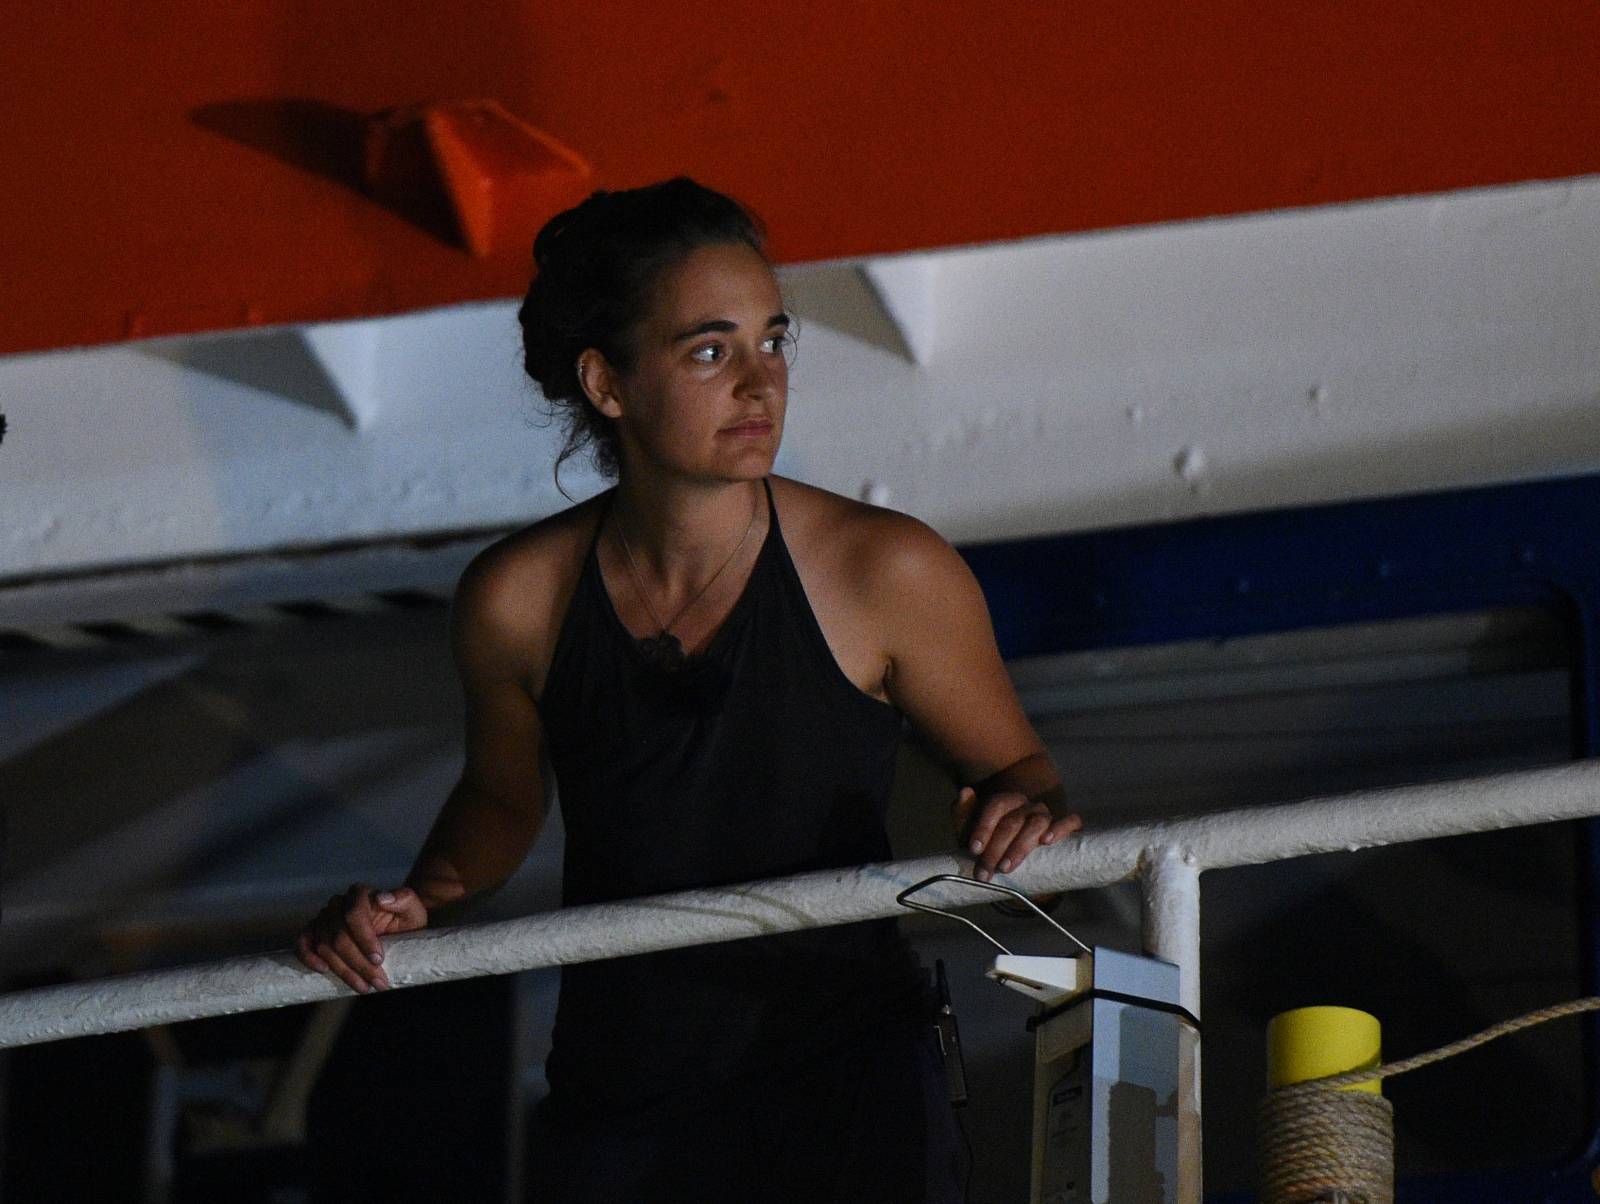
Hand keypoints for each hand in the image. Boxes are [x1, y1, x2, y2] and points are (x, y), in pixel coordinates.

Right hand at [296, 883, 427, 993]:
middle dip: (359, 964)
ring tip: (364, 987)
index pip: (354, 914)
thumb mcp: (413, 908)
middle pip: (339, 936)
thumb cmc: (404, 918)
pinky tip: (324, 971)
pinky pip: (303, 943)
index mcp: (360, 893)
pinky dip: (308, 957)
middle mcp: (338, 903)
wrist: (394, 926)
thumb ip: (404, 898)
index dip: (364, 939)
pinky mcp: (314, 932)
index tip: (379, 960)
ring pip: (325, 946)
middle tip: (378, 983)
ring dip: (343, 970)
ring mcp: (323, 918)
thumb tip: (382, 898)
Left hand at [955, 787, 1082, 882]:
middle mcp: (1027, 806)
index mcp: (1006, 802)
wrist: (1021, 866)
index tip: (973, 850)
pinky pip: (1071, 821)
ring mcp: (1048, 816)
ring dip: (1020, 845)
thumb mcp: (972, 833)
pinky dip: (1061, 828)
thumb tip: (965, 792)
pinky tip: (1047, 841)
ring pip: (1038, 822)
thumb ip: (964, 813)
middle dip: (997, 848)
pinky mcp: (1068, 828)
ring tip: (1006, 867)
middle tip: (985, 871)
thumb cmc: (993, 846)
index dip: (984, 827)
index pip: (996, 805)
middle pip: (1014, 820)